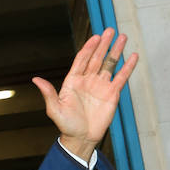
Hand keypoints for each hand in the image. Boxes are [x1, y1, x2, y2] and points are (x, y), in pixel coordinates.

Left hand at [33, 27, 137, 159]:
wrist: (81, 138)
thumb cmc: (66, 124)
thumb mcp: (54, 109)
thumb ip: (48, 93)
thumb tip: (36, 79)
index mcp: (73, 81)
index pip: (81, 60)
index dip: (88, 48)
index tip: (96, 37)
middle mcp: (87, 80)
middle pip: (97, 58)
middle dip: (103, 44)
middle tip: (110, 30)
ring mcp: (100, 86)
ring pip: (109, 64)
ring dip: (116, 51)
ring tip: (122, 37)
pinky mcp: (112, 94)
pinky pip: (121, 78)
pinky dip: (127, 67)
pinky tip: (133, 57)